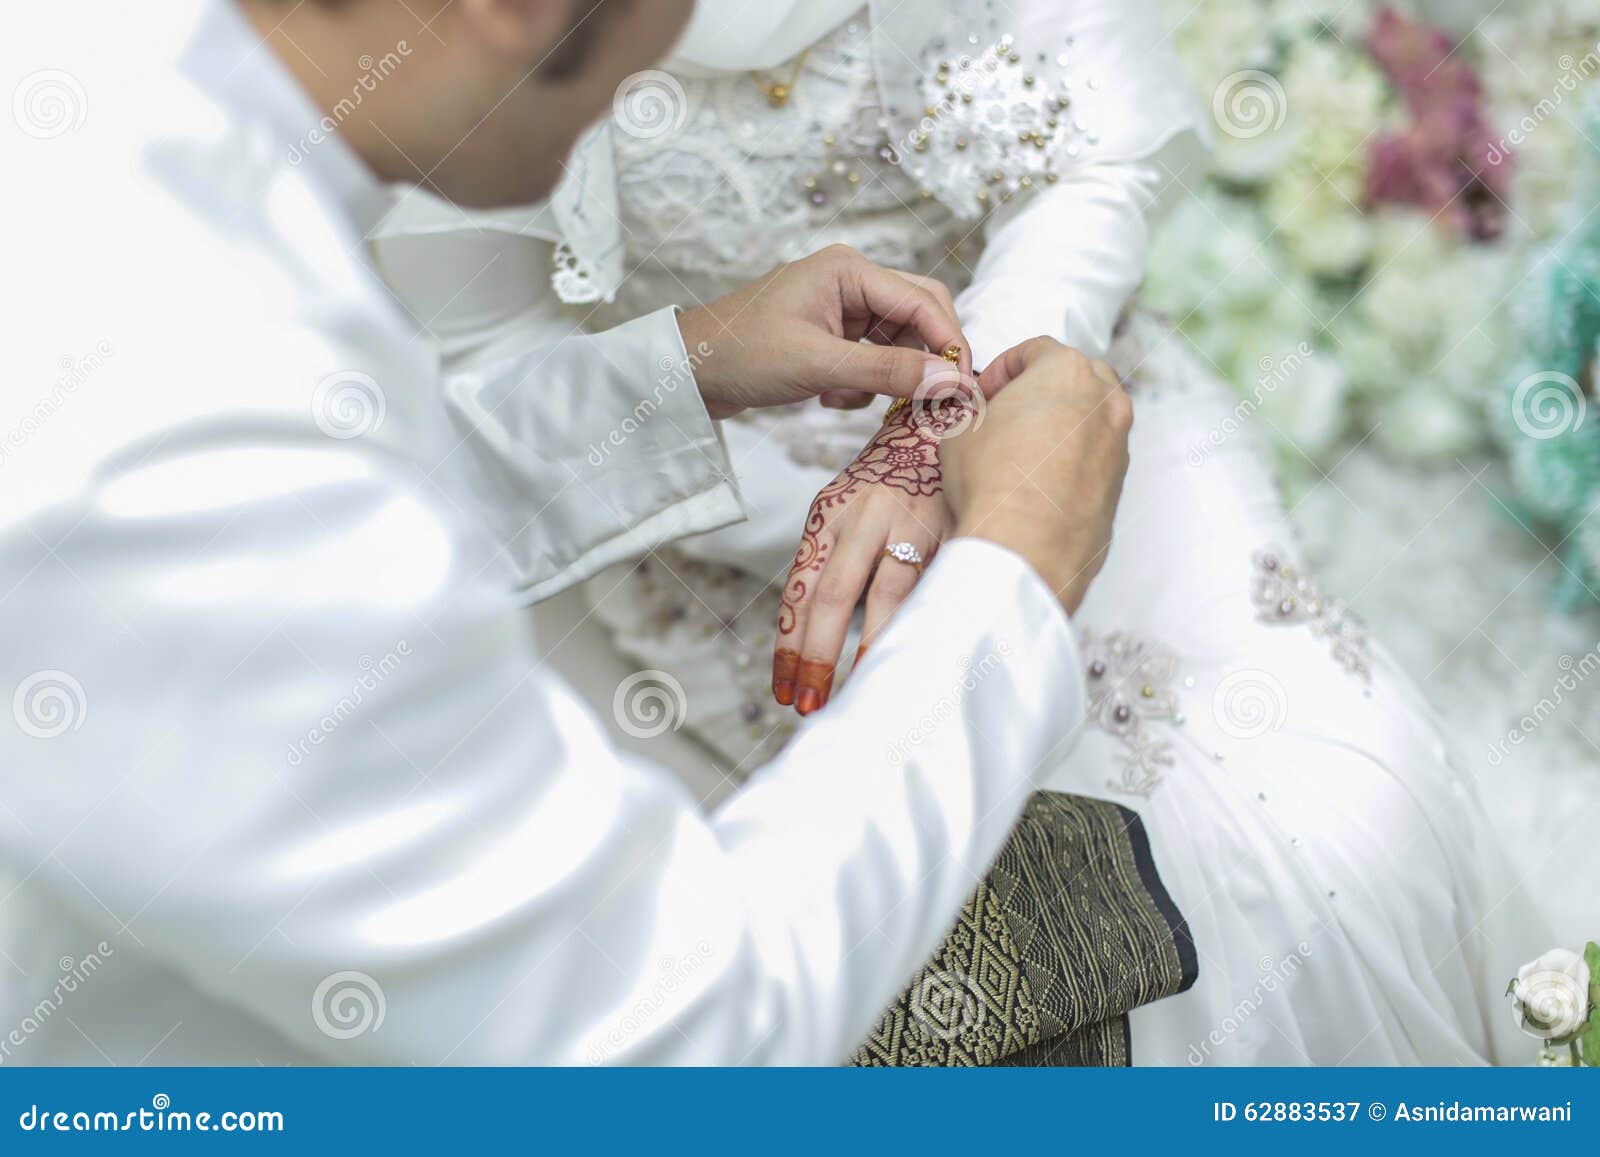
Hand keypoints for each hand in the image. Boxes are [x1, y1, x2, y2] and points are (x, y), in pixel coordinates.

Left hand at [677, 245, 972, 419]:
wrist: (686, 371)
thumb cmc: (741, 354)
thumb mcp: (818, 366)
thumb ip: (886, 373)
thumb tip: (949, 382)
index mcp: (849, 269)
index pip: (923, 301)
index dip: (949, 344)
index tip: (964, 387)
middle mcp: (851, 281)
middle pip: (918, 316)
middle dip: (924, 359)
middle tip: (931, 401)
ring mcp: (841, 309)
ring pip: (897, 343)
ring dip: (886, 378)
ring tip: (848, 399)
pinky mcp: (832, 337)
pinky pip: (872, 360)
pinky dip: (862, 385)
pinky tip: (828, 398)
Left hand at [770, 399, 970, 714]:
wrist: (943, 418)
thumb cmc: (889, 480)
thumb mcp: (849, 510)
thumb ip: (834, 564)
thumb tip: (818, 639)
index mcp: (828, 515)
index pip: (800, 590)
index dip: (790, 645)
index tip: (782, 690)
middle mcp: (862, 517)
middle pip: (831, 595)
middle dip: (818, 657)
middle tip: (808, 706)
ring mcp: (907, 520)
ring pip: (887, 594)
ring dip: (873, 648)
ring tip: (865, 691)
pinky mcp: (949, 524)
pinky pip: (934, 584)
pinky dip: (925, 623)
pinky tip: (921, 656)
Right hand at [942, 337, 1131, 613]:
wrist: (1025, 548)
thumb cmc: (991, 480)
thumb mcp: (960, 432)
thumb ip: (976, 412)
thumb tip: (978, 417)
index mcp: (1067, 371)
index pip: (1035, 349)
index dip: (1002, 368)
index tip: (983, 393)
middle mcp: (1106, 401)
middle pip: (1075, 378)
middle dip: (1041, 391)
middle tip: (1006, 415)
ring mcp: (1119, 445)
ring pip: (1090, 420)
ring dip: (1060, 426)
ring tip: (1022, 453)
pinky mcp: (1120, 486)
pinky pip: (1094, 460)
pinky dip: (1072, 462)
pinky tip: (1039, 485)